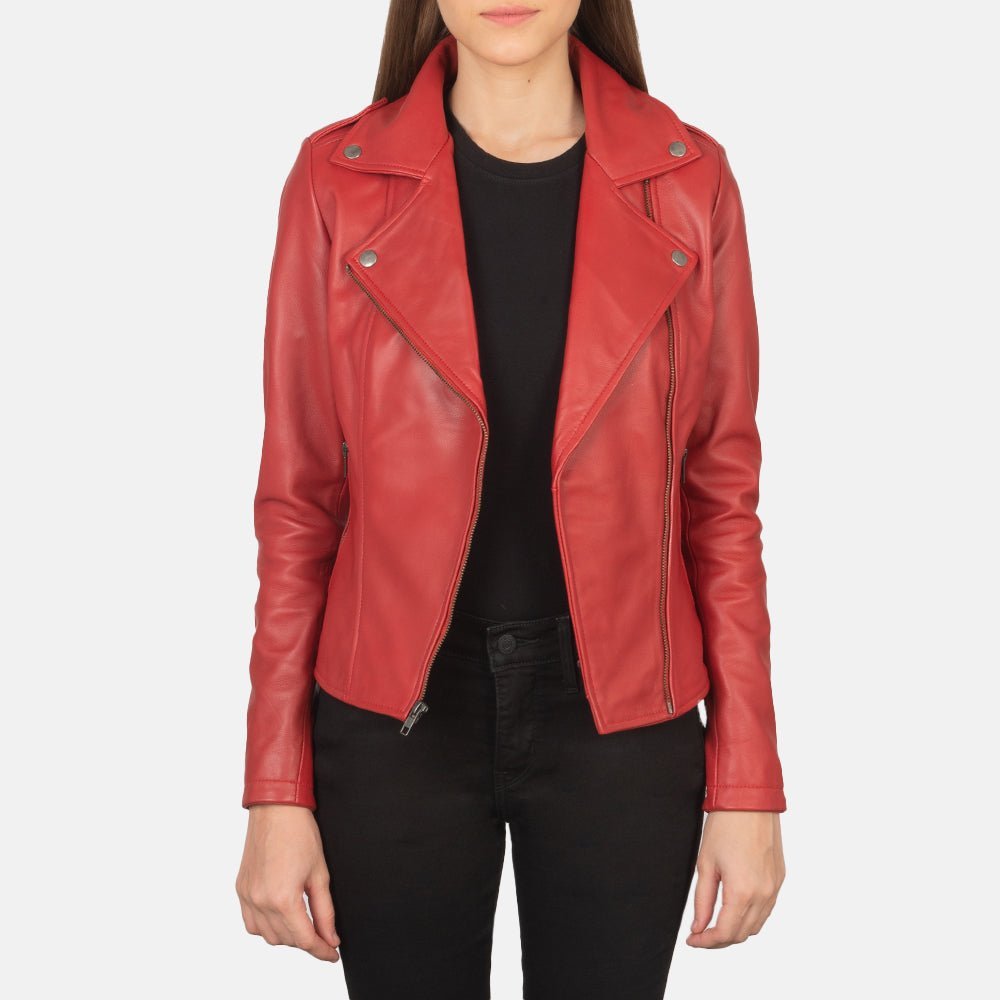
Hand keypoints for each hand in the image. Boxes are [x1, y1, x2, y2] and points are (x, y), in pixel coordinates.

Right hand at [236, 804, 340, 961]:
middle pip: (286, 940)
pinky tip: (280, 917)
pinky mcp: (241, 889)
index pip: (304, 939)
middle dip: (306, 941)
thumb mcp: (320, 874)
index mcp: (283, 899)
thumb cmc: (300, 833)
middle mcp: (261, 901)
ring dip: (286, 936)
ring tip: (304, 924)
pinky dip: (266, 927)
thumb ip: (325, 911)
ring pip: (267, 936)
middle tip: (323, 935)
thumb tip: (331, 937)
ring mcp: (247, 896)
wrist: (276, 808)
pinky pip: (251, 923)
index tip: (332, 954)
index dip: (321, 950)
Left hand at [686, 810, 784, 947]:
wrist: (750, 800)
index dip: (707, 942)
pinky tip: (736, 907)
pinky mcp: (779, 879)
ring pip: (756, 925)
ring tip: (716, 922)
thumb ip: (702, 900)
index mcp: (743, 892)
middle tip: (701, 933)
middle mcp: (764, 894)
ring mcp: (775, 887)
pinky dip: (751, 916)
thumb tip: (699, 926)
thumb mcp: (705, 864)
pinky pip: (767, 909)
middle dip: (720, 939)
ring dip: (737, 929)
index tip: (693, 940)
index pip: (725, 933)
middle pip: (742, 934)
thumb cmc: (725, 826)